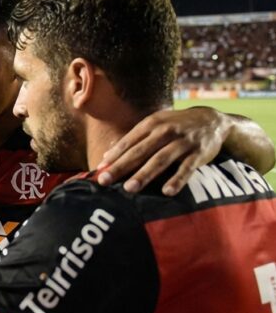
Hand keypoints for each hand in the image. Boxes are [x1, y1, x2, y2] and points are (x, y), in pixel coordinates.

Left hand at [97, 107, 228, 195]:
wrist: (212, 120)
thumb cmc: (175, 125)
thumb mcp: (154, 125)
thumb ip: (132, 140)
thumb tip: (107, 156)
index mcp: (152, 124)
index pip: (128, 142)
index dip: (113, 156)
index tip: (99, 170)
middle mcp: (166, 131)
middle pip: (140, 152)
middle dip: (121, 167)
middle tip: (104, 181)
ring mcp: (183, 142)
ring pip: (160, 160)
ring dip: (144, 174)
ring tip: (129, 189)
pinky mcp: (199, 153)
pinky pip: (187, 169)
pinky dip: (177, 180)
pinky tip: (167, 192)